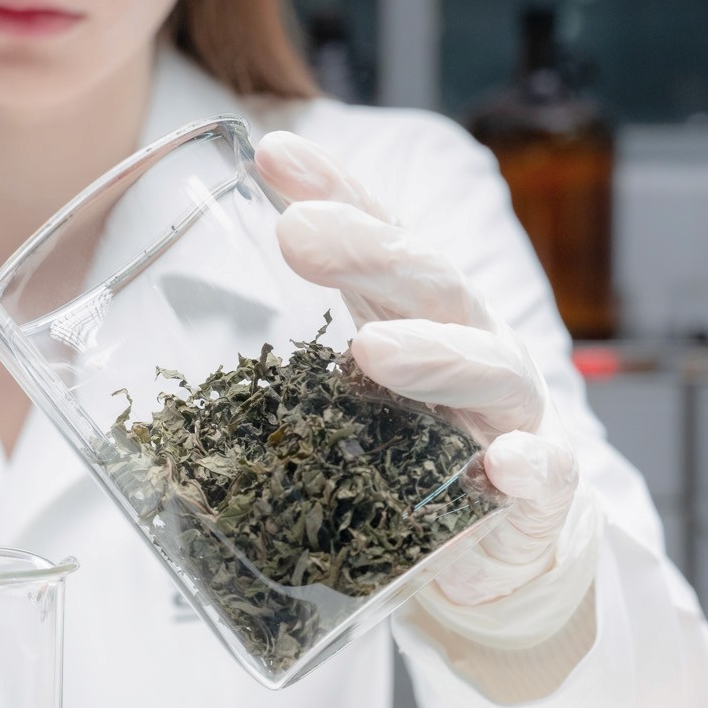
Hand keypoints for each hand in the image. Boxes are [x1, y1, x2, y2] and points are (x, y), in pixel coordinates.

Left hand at [256, 131, 589, 618]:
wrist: (496, 553)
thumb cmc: (408, 458)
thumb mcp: (334, 403)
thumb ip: (276, 369)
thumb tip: (163, 349)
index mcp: (414, 315)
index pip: (379, 234)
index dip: (334, 189)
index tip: (274, 154)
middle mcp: (470, 348)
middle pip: (429, 284)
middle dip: (368, 252)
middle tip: (299, 232)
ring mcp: (511, 417)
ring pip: (489, 370)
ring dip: (434, 354)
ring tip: (375, 351)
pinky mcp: (539, 495)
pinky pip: (544, 474)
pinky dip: (528, 466)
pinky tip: (503, 464)